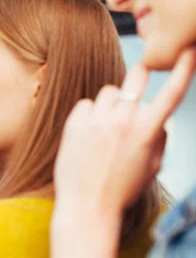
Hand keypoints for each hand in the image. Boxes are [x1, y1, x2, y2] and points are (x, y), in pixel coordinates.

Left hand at [54, 48, 195, 216]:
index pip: (171, 94)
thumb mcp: (151, 167)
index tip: (188, 51)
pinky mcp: (73, 124)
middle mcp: (122, 121)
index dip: (183, 70)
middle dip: (140, 76)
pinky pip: (85, 104)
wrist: (86, 207)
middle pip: (135, 78)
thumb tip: (158, 120)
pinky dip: (88, 114)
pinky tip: (88, 134)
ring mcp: (96, 121)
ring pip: (107, 91)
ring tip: (106, 127)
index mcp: (146, 132)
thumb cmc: (121, 190)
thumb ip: (158, 139)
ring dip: (111, 103)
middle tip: (137, 83)